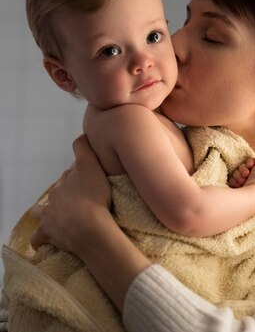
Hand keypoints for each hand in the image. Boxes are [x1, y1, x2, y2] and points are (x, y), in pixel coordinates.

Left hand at [30, 134, 111, 253]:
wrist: (89, 227)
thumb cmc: (94, 196)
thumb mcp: (91, 166)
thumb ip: (84, 148)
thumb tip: (81, 134)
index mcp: (67, 181)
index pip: (71, 173)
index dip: (80, 173)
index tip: (90, 177)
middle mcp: (56, 196)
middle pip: (58, 191)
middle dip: (64, 192)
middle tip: (80, 197)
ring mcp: (50, 216)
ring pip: (41, 211)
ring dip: (45, 212)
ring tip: (53, 215)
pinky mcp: (48, 234)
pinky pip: (38, 237)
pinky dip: (39, 239)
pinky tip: (42, 241)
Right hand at [228, 150, 254, 189]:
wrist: (250, 195)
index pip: (250, 163)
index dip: (250, 163)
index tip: (250, 165)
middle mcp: (250, 179)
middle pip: (242, 167)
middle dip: (243, 170)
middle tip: (246, 175)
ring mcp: (242, 184)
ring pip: (236, 173)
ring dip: (239, 176)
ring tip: (243, 182)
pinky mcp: (234, 189)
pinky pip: (231, 179)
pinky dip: (234, 181)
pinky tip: (238, 185)